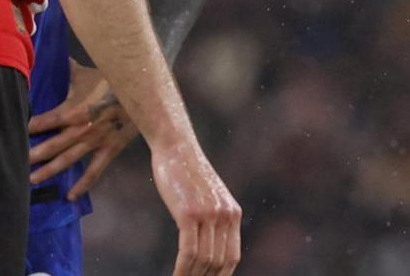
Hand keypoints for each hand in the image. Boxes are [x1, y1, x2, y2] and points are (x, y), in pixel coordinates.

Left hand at [28, 62, 139, 199]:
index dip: (27, 129)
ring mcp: (94, 142)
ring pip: (66, 161)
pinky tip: (69, 196)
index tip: (13, 134)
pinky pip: (94, 171)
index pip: (42, 122)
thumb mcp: (87, 72)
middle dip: (32, 155)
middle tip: (15, 164)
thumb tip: (51, 56)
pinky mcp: (109, 150)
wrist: (143, 93)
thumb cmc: (112, 81)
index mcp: (72, 110)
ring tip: (31, 180)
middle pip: (50, 146)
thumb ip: (67, 68)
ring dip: (48, 171)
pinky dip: (82, 185)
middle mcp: (79, 130)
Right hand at [150, 137, 241, 275]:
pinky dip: (182, 270)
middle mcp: (225, 215)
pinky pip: (189, 252)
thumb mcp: (207, 197)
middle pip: (218, 263)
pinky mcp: (190, 213)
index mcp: (233, 213)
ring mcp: (209, 214)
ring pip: (203, 261)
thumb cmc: (186, 172)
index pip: (231, 257)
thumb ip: (211, 218)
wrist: (176, 146)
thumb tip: (204, 246)